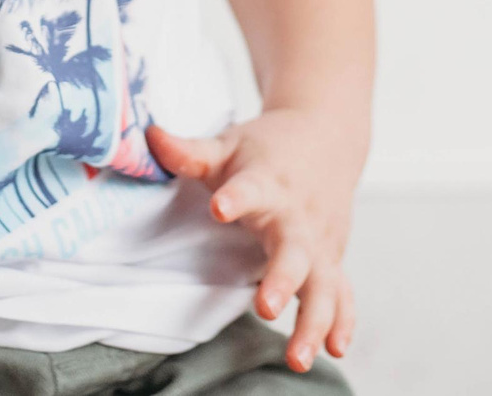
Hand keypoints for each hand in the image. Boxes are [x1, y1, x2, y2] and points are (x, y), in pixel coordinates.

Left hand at [147, 112, 359, 372]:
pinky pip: (342, 294)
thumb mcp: (228, 144)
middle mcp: (297, 217)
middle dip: (283, 280)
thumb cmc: (268, 148)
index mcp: (268, 183)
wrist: (326, 135)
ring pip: (324, 284)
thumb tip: (149, 138)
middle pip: (295, 251)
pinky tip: (335, 350)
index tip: (219, 207)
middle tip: (266, 307)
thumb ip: (189, 152)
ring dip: (314, 321)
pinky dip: (343, 321)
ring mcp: (319, 242)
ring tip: (297, 358)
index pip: (251, 188)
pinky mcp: (332, 258)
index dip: (236, 198)